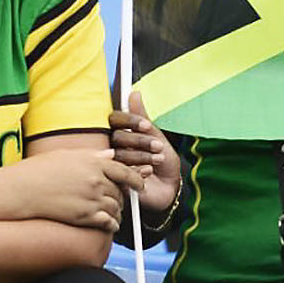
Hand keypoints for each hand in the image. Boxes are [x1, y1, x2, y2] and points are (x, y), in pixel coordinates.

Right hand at [7, 147, 142, 231]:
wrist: (24, 190)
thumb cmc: (40, 170)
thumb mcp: (67, 155)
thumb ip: (92, 155)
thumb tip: (110, 155)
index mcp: (94, 163)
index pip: (124, 171)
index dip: (136, 179)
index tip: (140, 184)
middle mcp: (96, 181)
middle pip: (120, 191)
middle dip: (122, 197)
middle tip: (121, 201)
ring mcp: (92, 199)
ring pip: (116, 208)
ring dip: (118, 212)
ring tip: (115, 214)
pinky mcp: (85, 216)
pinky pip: (108, 222)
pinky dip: (113, 225)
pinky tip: (111, 225)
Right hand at [109, 90, 179, 214]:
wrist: (170, 188)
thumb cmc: (163, 162)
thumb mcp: (156, 137)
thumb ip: (143, 117)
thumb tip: (134, 93)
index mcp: (122, 133)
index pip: (115, 119)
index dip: (130, 121)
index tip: (146, 125)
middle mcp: (114, 147)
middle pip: (117, 137)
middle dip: (139, 140)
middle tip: (158, 146)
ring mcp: (113, 165)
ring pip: (118, 154)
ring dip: (141, 155)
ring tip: (158, 159)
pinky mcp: (115, 181)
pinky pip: (120, 172)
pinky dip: (138, 171)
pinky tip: (149, 172)